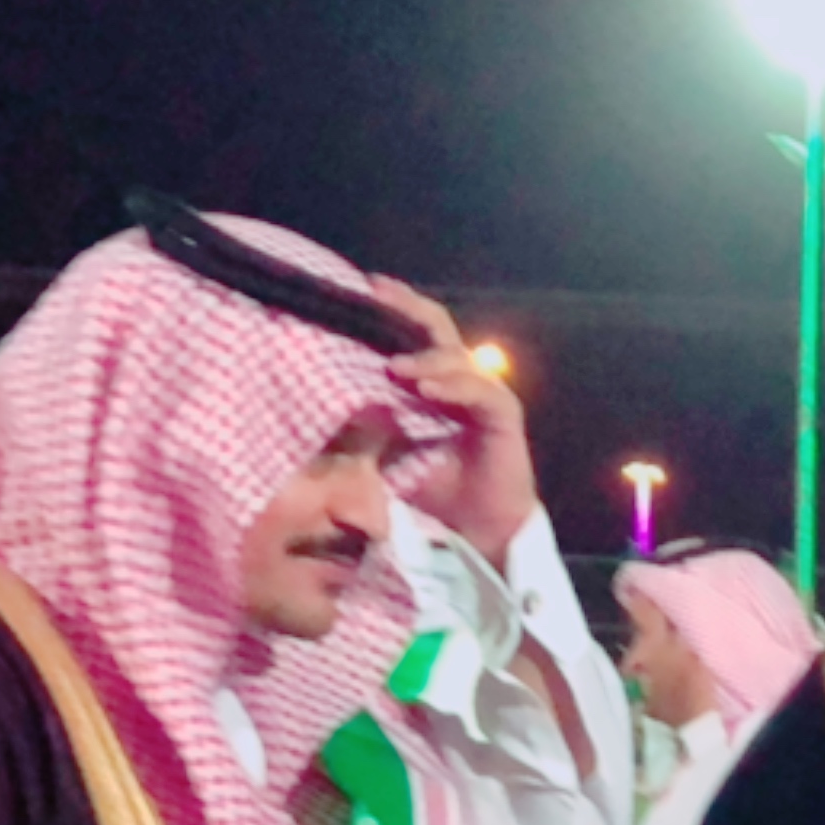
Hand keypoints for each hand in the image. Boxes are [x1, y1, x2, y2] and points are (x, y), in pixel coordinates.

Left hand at [368, 276, 542, 566]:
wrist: (474, 534)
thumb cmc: (432, 493)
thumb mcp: (386, 454)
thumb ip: (365, 425)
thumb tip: (320, 403)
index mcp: (432, 385)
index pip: (414, 335)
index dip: (392, 310)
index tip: (360, 290)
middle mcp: (459, 383)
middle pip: (437, 328)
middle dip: (408, 309)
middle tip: (378, 294)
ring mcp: (484, 396)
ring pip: (458, 358)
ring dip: (426, 359)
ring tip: (396, 368)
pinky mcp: (504, 417)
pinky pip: (482, 391)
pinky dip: (454, 387)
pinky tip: (427, 389)